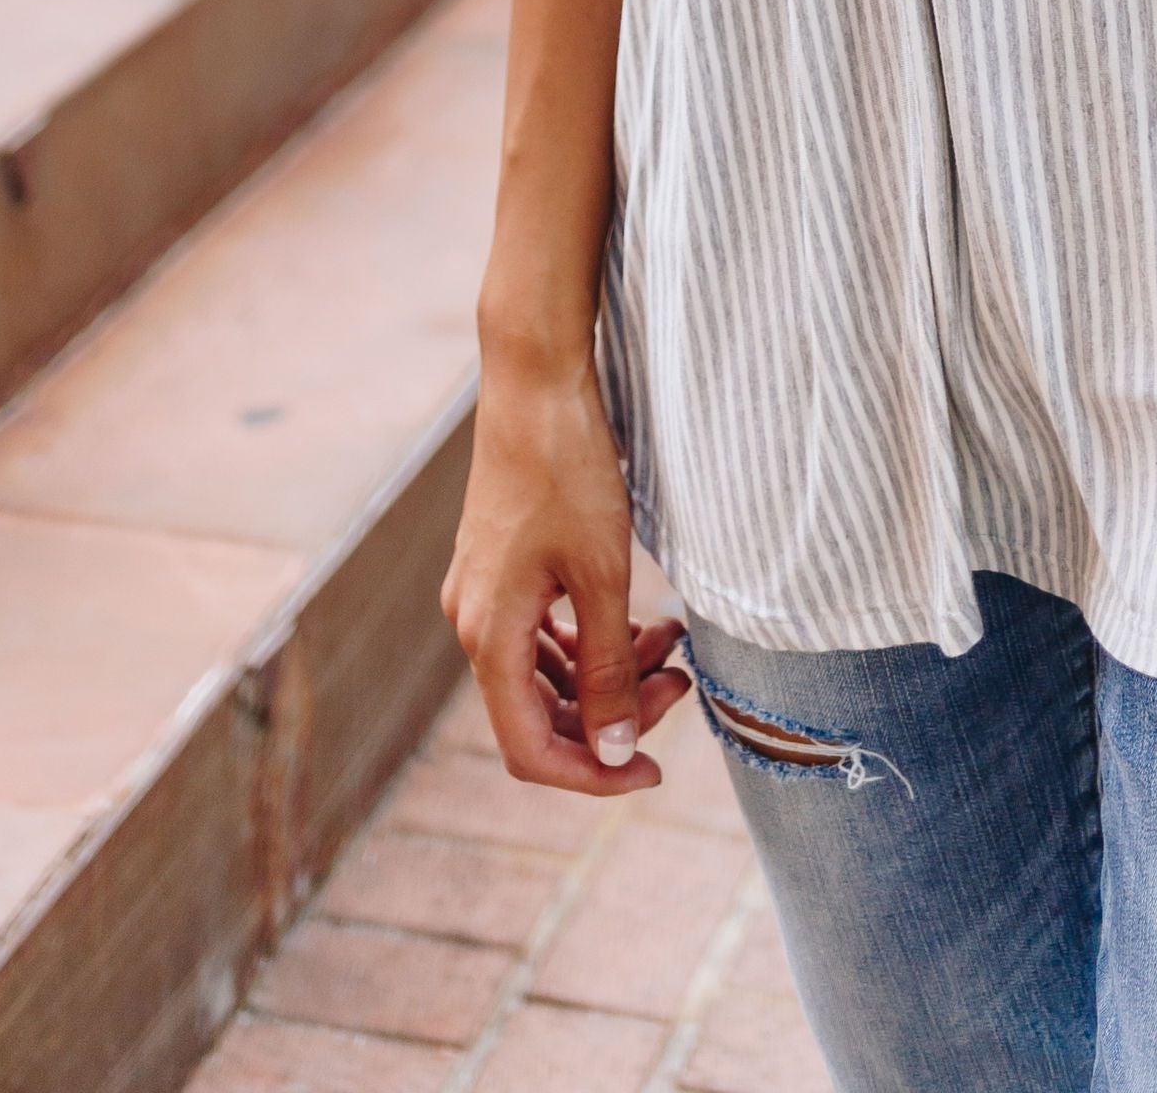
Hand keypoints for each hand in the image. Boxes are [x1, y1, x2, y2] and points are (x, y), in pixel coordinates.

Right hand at [441, 352, 692, 794]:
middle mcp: (475, 624)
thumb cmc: (568, 470)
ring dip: (609, 673)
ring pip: (548, 672)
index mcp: (491, 637)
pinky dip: (591, 638)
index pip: (532, 751)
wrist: (535, 381)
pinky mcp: (501, 567)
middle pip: (542, 713)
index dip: (593, 775)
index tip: (654, 770)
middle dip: (614, 713)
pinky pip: (544, 632)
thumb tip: (617, 751)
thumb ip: (609, 670)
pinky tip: (639, 621)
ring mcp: (484, 593)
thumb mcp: (602, 576)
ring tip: (673, 643)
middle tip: (681, 683)